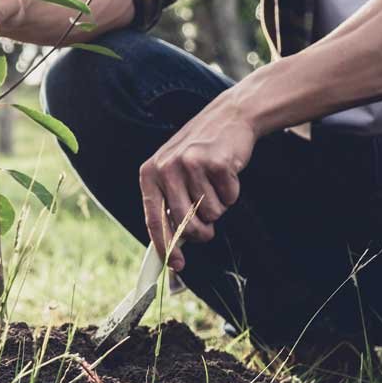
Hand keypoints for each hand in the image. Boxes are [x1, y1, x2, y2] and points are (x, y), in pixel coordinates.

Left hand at [139, 95, 256, 270]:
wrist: (227, 117)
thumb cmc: (198, 153)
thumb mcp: (173, 173)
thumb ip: (169, 204)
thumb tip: (172, 246)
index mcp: (149, 174)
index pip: (154, 219)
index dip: (166, 246)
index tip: (177, 264)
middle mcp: (165, 169)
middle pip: (186, 222)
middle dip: (201, 232)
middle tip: (208, 227)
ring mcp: (190, 164)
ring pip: (210, 213)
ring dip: (218, 207)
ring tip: (215, 185)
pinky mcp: (216, 162)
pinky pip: (229, 198)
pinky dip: (232, 192)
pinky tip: (226, 173)